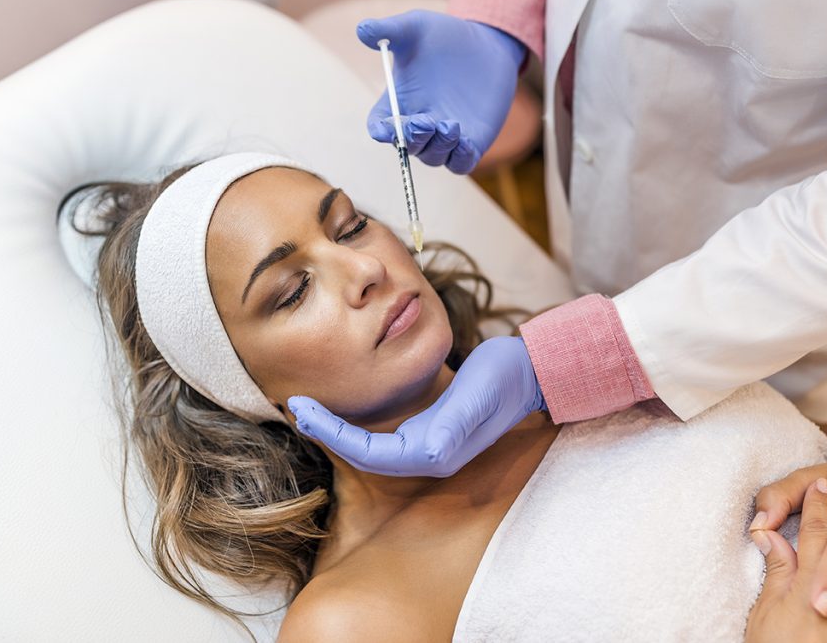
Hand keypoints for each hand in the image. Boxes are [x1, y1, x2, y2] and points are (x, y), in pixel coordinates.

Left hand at [288, 336, 544, 476]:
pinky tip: (342, 408)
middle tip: (295, 405)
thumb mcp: (478, 394)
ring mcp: (430, 445)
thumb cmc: (506, 377)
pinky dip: (356, 425)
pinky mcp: (430, 430)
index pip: (370, 453)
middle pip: (364, 455)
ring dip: (338, 430)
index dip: (333, 434)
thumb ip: (453, 423)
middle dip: (327, 432)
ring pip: (371, 448)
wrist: (531, 370)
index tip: (303, 408)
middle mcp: (430, 456)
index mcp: (437, 452)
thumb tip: (428, 452)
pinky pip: (383, 437)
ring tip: (308, 408)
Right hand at [356, 10, 525, 173]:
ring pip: (434, 157)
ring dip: (439, 146)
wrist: (485, 44)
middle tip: (423, 122)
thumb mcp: (415, 27)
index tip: (383, 130)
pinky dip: (461, 159)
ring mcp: (443, 137)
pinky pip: (461, 164)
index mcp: (398, 103)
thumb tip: (362, 29)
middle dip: (412, 137)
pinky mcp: (471, 143)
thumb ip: (389, 30)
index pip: (381, 125)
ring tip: (450, 125)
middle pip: (407, 146)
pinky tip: (465, 141)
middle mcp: (418, 124)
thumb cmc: (444, 36)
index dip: (380, 131)